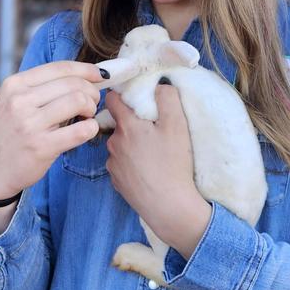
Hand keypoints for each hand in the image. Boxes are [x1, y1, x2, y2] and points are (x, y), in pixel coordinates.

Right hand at [0, 61, 103, 200]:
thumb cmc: (10, 132)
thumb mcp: (14, 101)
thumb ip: (41, 87)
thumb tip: (84, 74)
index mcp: (15, 85)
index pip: (59, 68)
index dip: (86, 69)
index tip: (99, 75)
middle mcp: (20, 101)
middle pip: (73, 84)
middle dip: (91, 91)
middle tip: (92, 102)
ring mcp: (29, 124)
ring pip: (78, 101)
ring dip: (91, 108)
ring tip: (86, 116)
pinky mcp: (41, 147)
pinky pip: (80, 130)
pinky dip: (91, 128)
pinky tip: (87, 130)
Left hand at [104, 83, 211, 258]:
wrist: (168, 205)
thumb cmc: (173, 163)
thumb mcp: (177, 125)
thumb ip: (168, 98)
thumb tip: (160, 84)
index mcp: (127, 126)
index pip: (112, 100)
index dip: (120, 94)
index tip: (130, 94)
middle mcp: (114, 143)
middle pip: (119, 124)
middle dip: (131, 123)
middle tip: (151, 128)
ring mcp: (113, 164)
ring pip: (120, 145)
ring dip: (131, 144)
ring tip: (152, 152)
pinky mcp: (117, 182)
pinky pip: (121, 164)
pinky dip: (131, 163)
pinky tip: (146, 170)